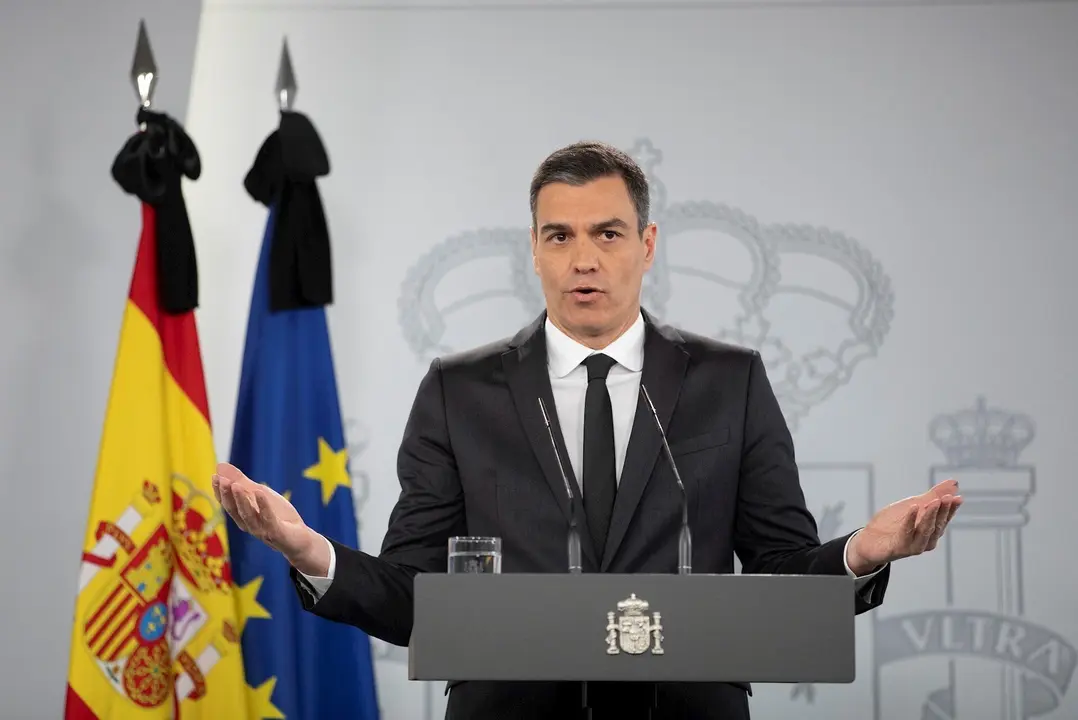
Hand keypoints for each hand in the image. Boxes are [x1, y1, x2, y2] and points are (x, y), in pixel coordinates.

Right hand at [212, 462, 329, 574]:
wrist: (300, 538)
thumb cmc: (279, 516)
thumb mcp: (260, 494)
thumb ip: (242, 482)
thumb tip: (220, 466)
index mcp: (243, 516)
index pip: (228, 504)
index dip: (220, 491)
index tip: (214, 476)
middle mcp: (249, 525)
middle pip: (235, 510)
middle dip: (227, 495)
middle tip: (221, 480)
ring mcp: (262, 530)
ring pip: (248, 516)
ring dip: (241, 500)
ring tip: (236, 485)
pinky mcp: (277, 533)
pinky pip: (269, 519)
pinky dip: (263, 506)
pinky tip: (260, 493)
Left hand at [846, 478, 961, 573]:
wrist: (869, 540)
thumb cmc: (893, 523)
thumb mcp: (914, 504)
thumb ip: (933, 495)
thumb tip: (954, 483)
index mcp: (932, 530)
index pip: (945, 518)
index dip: (951, 508)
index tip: (958, 497)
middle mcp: (926, 540)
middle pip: (937, 525)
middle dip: (943, 511)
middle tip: (947, 498)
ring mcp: (914, 546)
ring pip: (925, 531)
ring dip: (930, 516)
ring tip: (934, 502)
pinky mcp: (899, 548)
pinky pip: (906, 534)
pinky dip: (910, 520)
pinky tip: (912, 508)